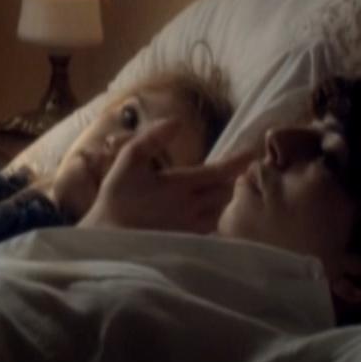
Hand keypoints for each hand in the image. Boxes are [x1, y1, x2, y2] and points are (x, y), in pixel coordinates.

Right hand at [79, 119, 247, 234]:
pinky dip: (215, 212)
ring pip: (221, 208)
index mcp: (179, 186)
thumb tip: (176, 121)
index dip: (237, 161)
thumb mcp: (128, 160)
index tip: (251, 151)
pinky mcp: (188, 240)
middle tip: (232, 167)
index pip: (219, 172)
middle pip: (226, 191)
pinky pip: (212, 224)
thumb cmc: (117, 197)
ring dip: (225, 195)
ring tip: (221, 185)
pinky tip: (206, 207)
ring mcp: (192, 226)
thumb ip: (152, 138)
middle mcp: (192, 207)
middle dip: (231, 177)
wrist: (109, 238)